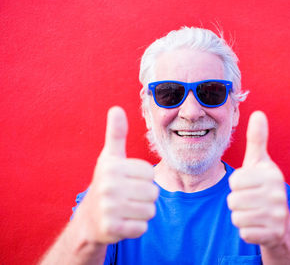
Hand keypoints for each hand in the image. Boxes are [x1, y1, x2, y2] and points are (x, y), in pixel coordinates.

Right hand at [75, 106, 158, 243]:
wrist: (89, 219)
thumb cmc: (106, 182)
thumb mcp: (110, 157)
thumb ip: (116, 134)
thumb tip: (116, 108)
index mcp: (112, 166)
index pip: (150, 173)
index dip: (144, 178)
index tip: (129, 180)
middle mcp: (108, 186)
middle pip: (153, 192)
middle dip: (145, 196)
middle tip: (129, 197)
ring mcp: (108, 208)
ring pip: (150, 211)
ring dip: (142, 212)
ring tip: (127, 208)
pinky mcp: (111, 229)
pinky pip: (142, 228)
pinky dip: (136, 227)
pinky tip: (124, 222)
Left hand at [227, 111, 288, 247]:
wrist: (280, 222)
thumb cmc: (263, 187)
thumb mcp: (260, 163)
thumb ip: (257, 139)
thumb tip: (258, 113)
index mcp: (272, 174)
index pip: (234, 180)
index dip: (237, 184)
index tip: (250, 185)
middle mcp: (278, 194)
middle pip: (233, 200)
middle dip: (238, 201)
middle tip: (252, 200)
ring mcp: (277, 216)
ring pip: (236, 216)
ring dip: (241, 215)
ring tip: (255, 211)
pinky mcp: (273, 235)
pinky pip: (243, 232)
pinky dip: (247, 230)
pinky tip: (258, 225)